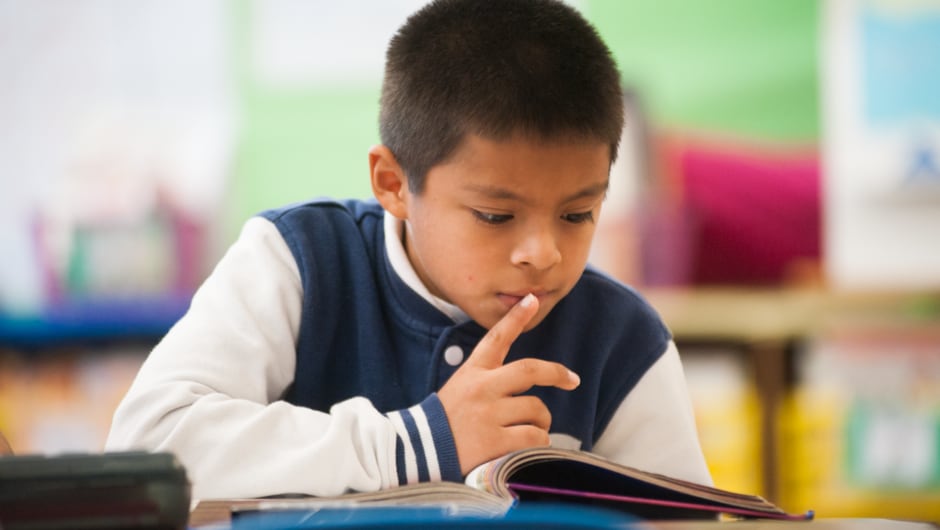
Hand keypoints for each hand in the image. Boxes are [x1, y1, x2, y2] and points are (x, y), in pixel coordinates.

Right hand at [437, 293, 579, 474]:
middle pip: (530, 371)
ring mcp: (488, 414)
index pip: (497, 338)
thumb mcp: (460, 388)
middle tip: (571, 380)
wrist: (418, 454)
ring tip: (532, 431)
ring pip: (537, 409)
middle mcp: (482, 388)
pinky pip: (534, 437)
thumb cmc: (444, 422)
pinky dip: (538, 443)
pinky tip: (525, 447)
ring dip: (542, 422)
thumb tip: (530, 379)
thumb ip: (489, 380)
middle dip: (557, 373)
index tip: (532, 299)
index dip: (516, 317)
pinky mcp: (494, 441)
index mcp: (473, 372)